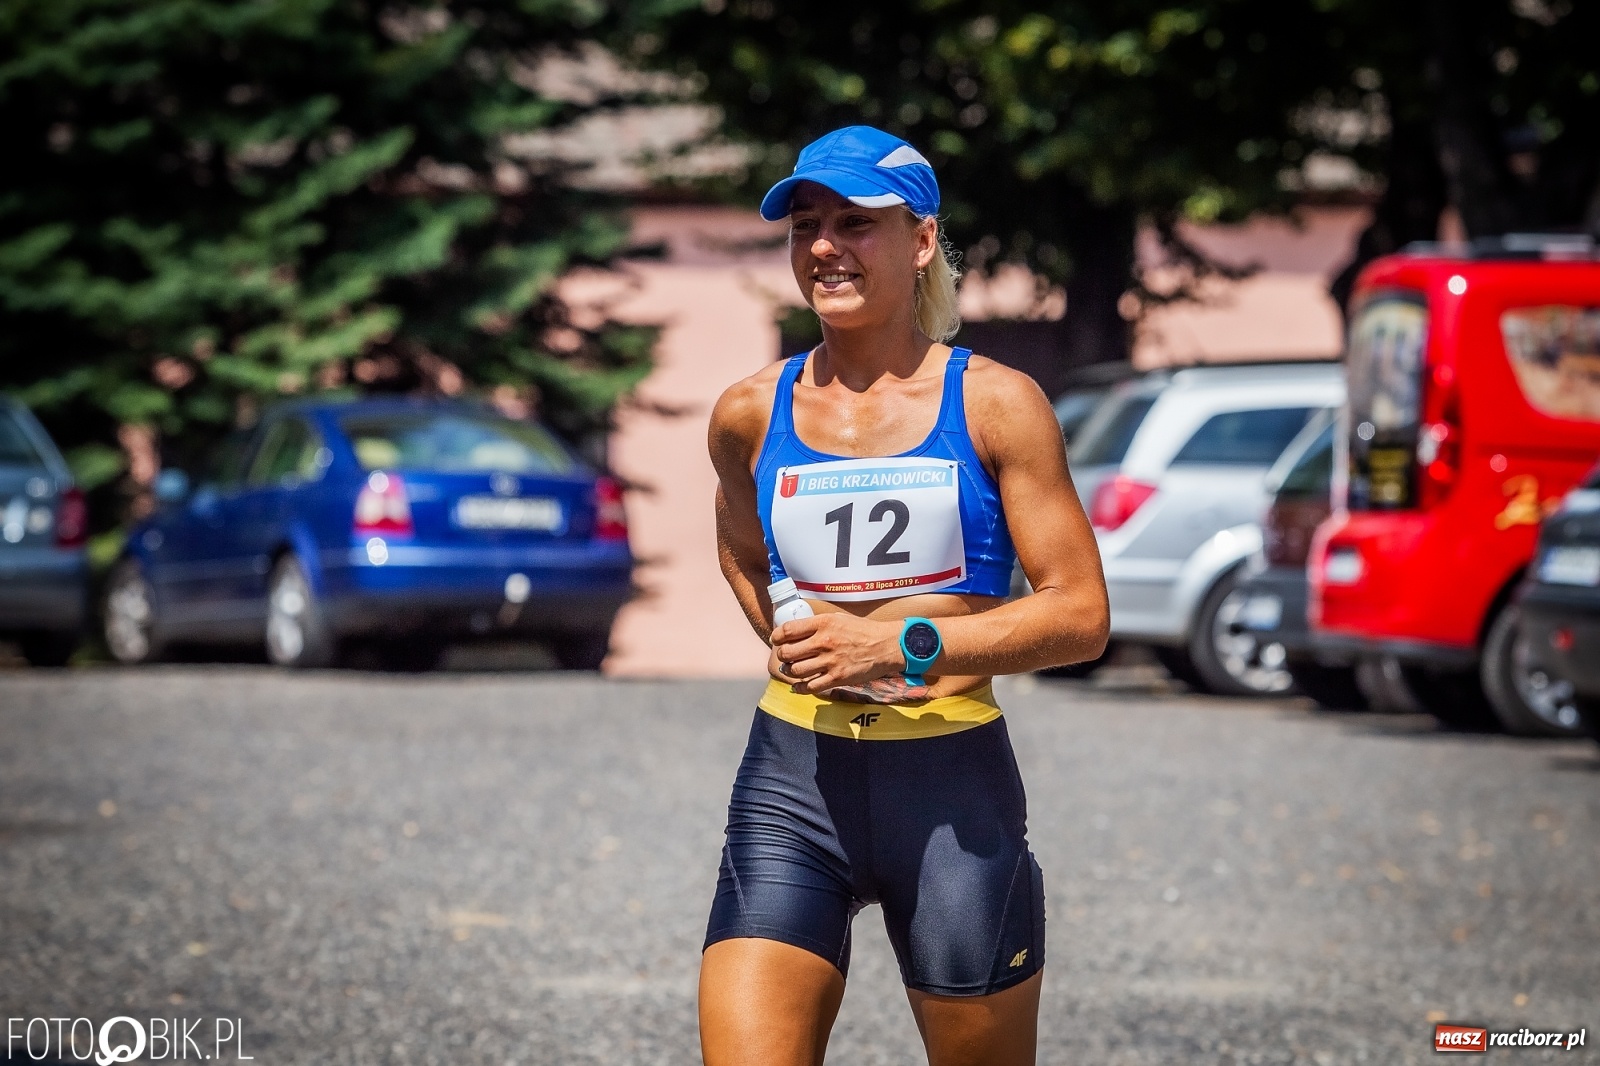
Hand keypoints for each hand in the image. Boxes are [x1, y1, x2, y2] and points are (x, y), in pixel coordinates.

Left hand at [771, 613, 902, 694]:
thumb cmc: (863, 631)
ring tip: (791, 669)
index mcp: (823, 623)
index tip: (776, 639)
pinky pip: (810, 687)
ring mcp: (830, 662)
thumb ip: (817, 624)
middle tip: (785, 656)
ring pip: (795, 671)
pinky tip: (799, 686)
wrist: (887, 645)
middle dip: (782, 655)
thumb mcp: (838, 619)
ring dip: (789, 671)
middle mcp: (824, 642)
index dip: (777, 636)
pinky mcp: (837, 678)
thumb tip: (796, 631)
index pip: (788, 630)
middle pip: (788, 652)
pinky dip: (800, 688)